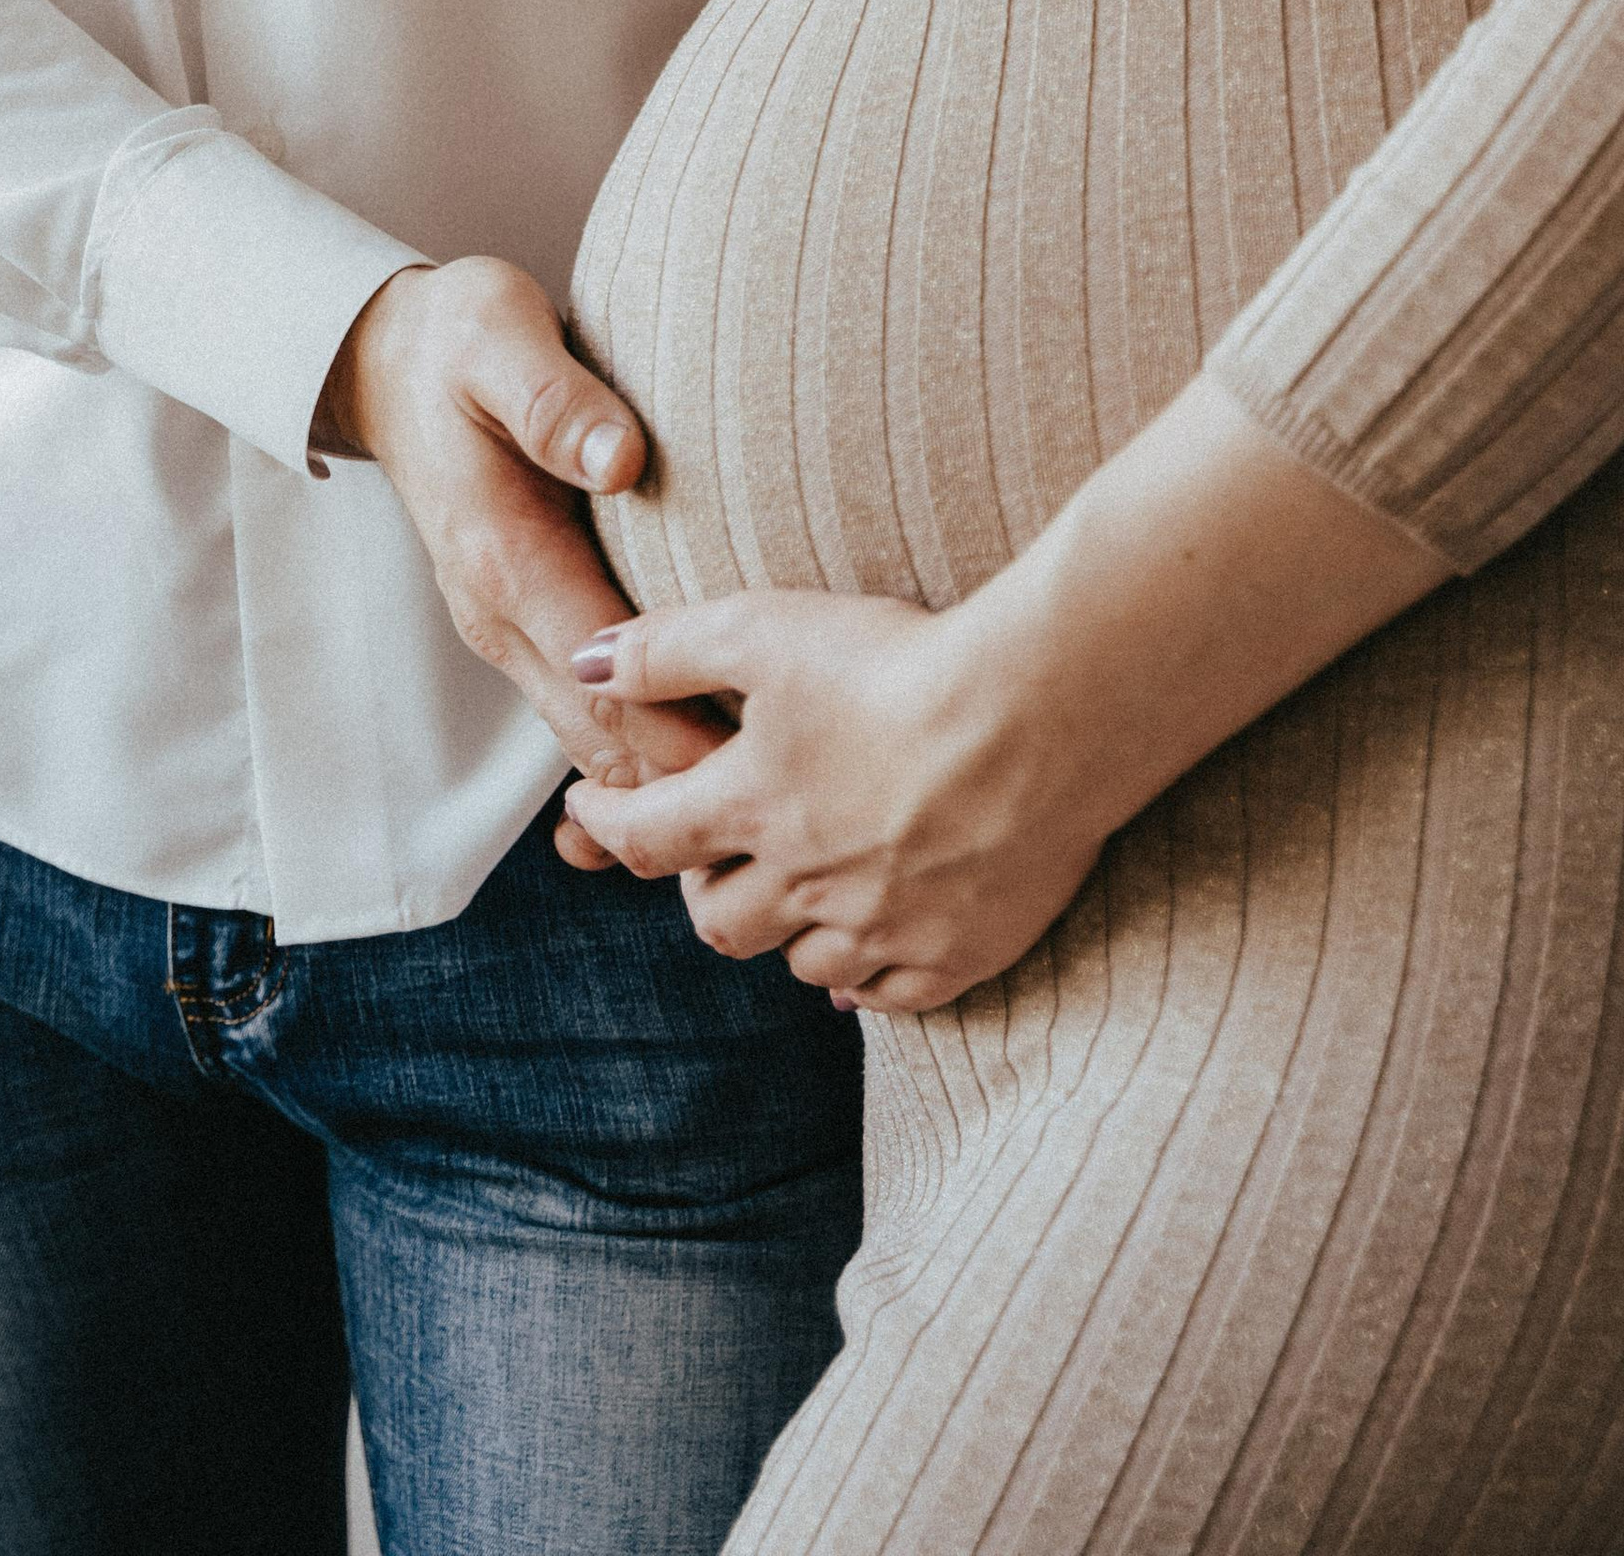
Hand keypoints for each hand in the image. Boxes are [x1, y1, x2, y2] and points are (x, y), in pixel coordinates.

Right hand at [316, 259, 727, 803]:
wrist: (384, 358)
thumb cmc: (455, 338)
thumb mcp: (500, 338)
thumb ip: (556, 400)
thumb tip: (623, 459)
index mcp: (503, 557)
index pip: (604, 681)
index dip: (682, 732)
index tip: (768, 764)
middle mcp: (499, 613)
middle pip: (602, 739)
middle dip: (689, 786)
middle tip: (796, 813)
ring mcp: (507, 626)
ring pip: (592, 742)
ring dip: (667, 780)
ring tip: (769, 808)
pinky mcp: (524, 623)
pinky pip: (583, 715)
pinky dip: (639, 753)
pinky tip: (707, 771)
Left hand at [560, 379, 1456, 1008]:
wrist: (1040, 715)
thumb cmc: (900, 660)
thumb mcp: (765, 628)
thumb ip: (666, 649)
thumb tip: (583, 664)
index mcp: (752, 805)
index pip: (647, 837)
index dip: (608, 822)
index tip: (590, 812)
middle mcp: (806, 881)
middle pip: (720, 918)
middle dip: (698, 887)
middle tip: (702, 856)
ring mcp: (883, 926)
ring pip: (799, 961)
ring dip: (779, 932)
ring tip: (786, 896)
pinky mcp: (957, 952)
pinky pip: (887, 995)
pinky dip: (859, 980)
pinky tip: (857, 959)